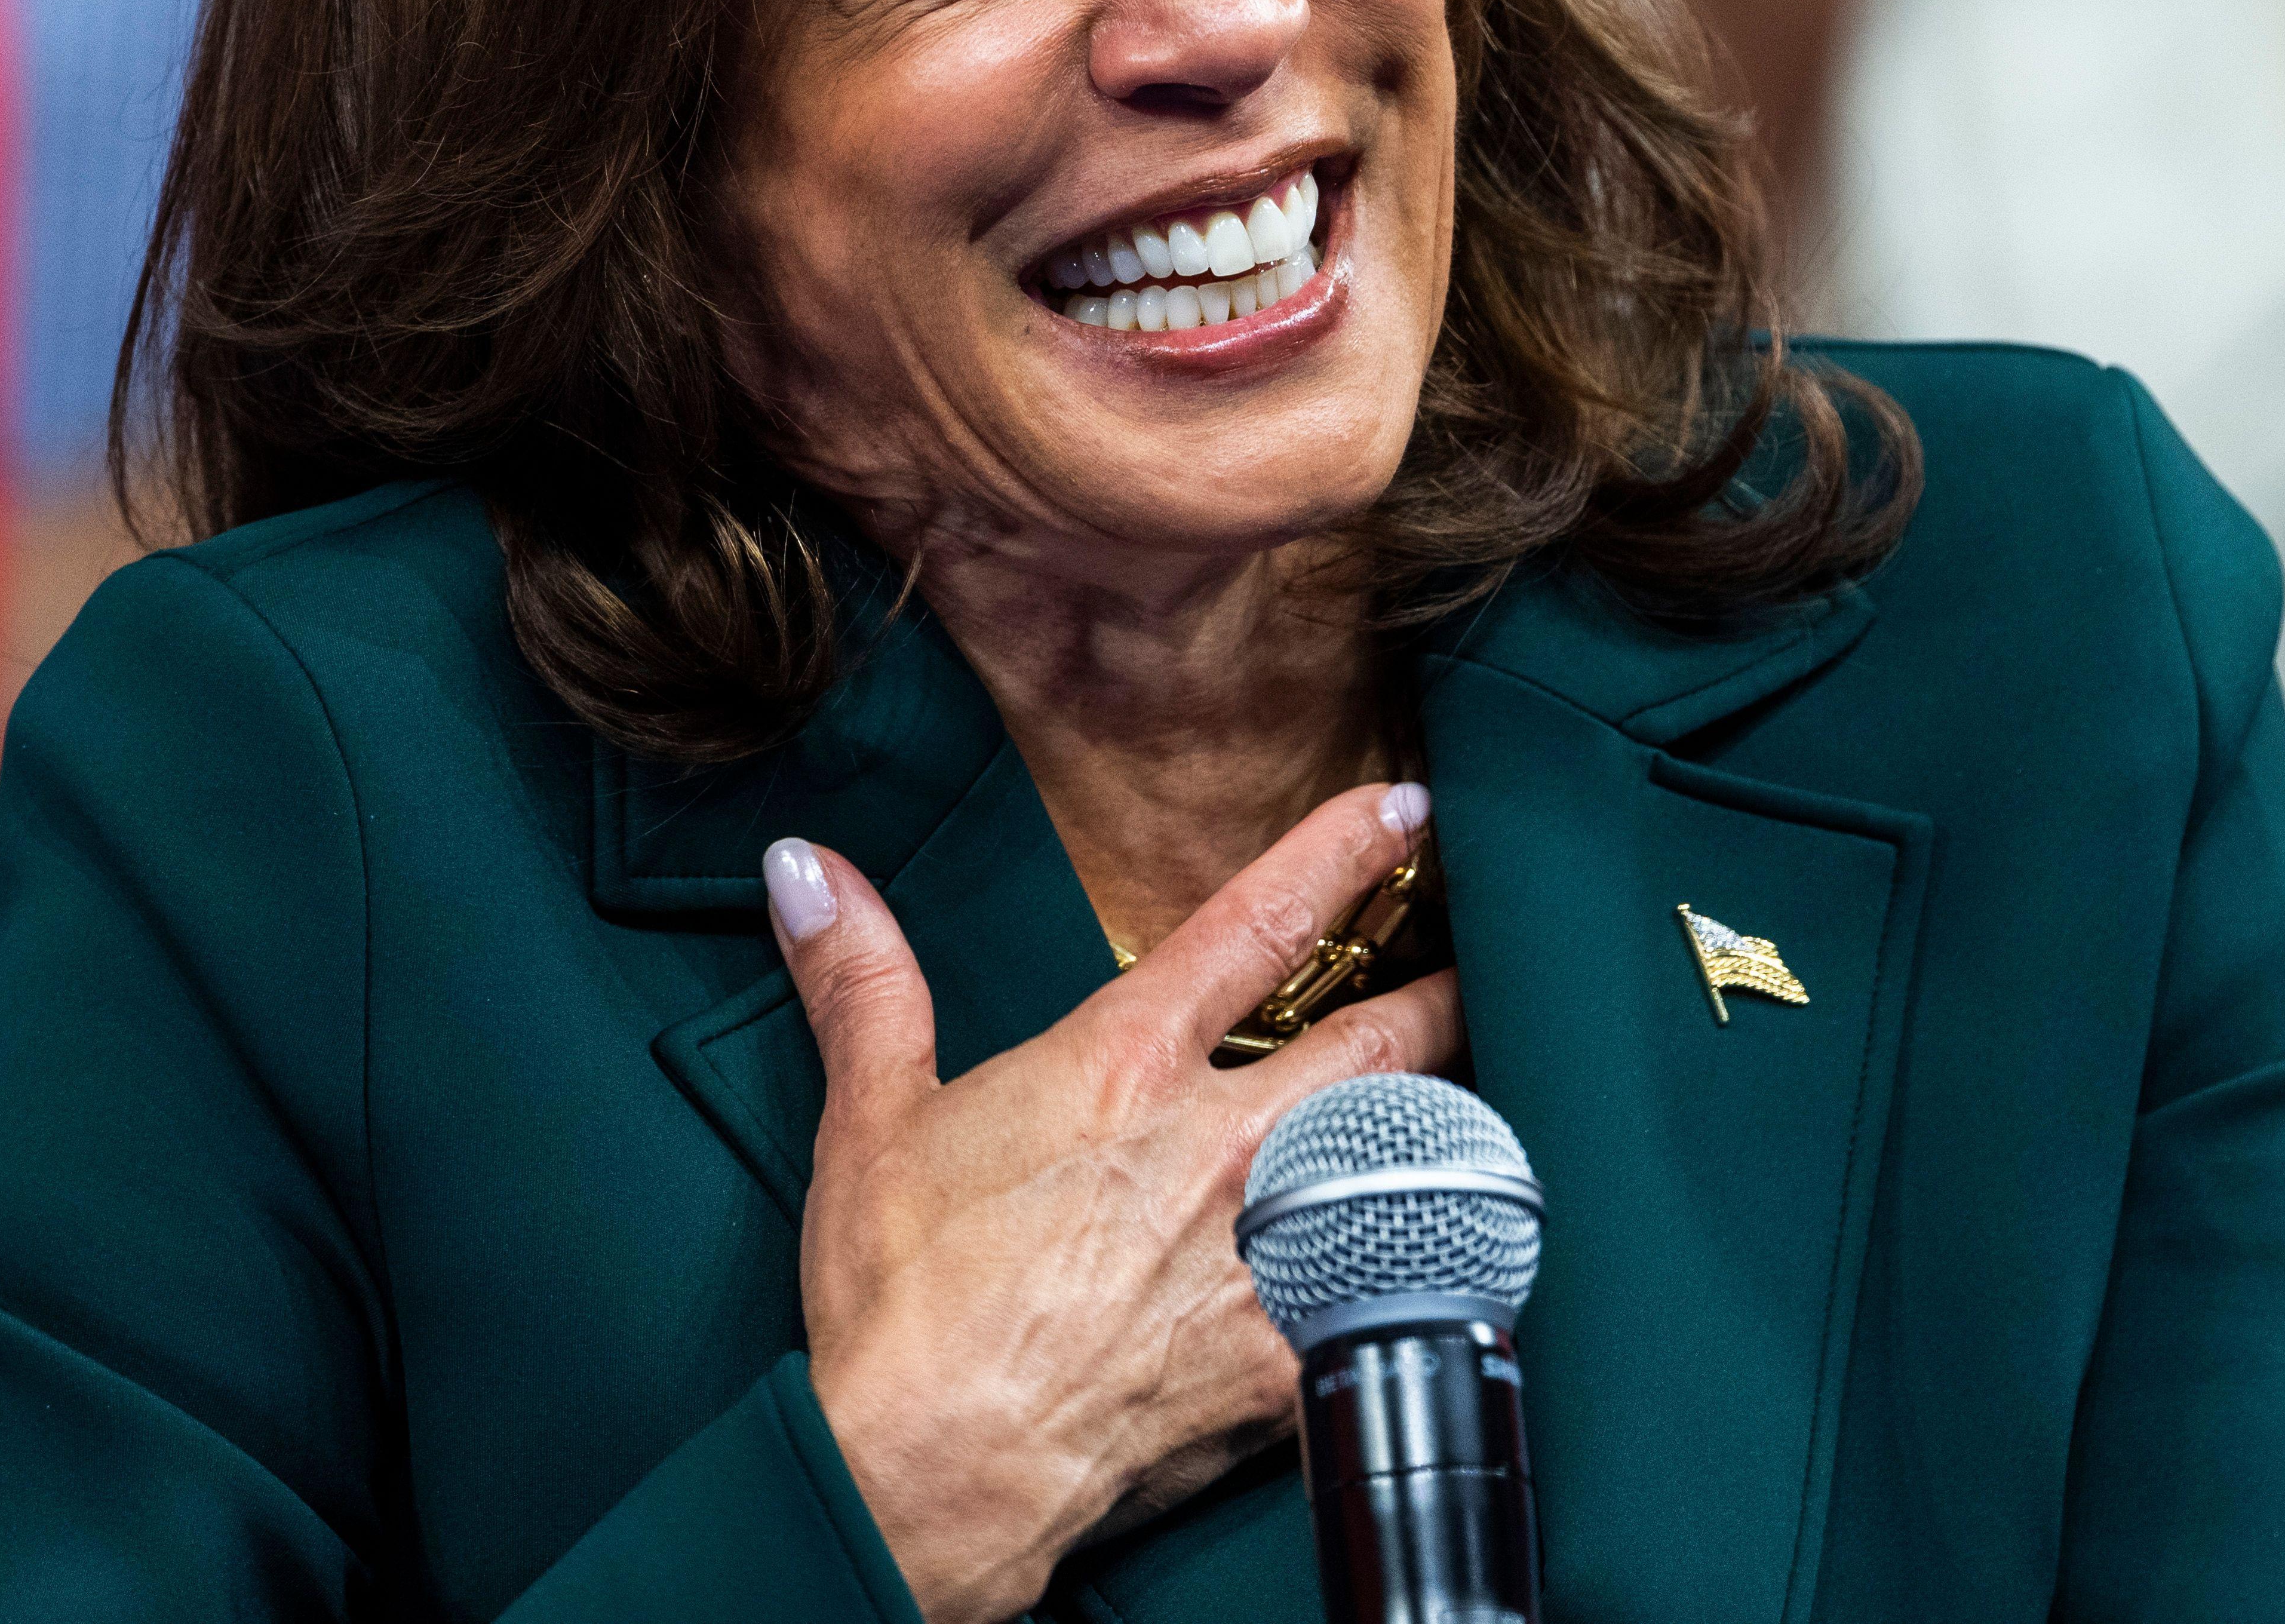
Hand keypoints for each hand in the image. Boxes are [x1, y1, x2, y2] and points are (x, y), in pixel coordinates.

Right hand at [766, 782, 1461, 1623]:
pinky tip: (1449, 1259)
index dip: (1346, 853)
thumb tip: (809, 870)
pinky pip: (1399, 1289)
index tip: (1405, 814)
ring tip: (1471, 1109)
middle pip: (1382, 1036)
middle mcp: (1219, 1142)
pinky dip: (1432, 1265)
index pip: (1264, 922)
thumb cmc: (902, 1305)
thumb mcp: (869, 1123)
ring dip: (1448, 1122)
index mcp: (1125, 1066)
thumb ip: (863, 982)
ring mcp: (1268, 1250)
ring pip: (1414, 1153)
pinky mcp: (1290, 1353)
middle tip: (1475, 971)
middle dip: (1442, 994)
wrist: (931, 1471)